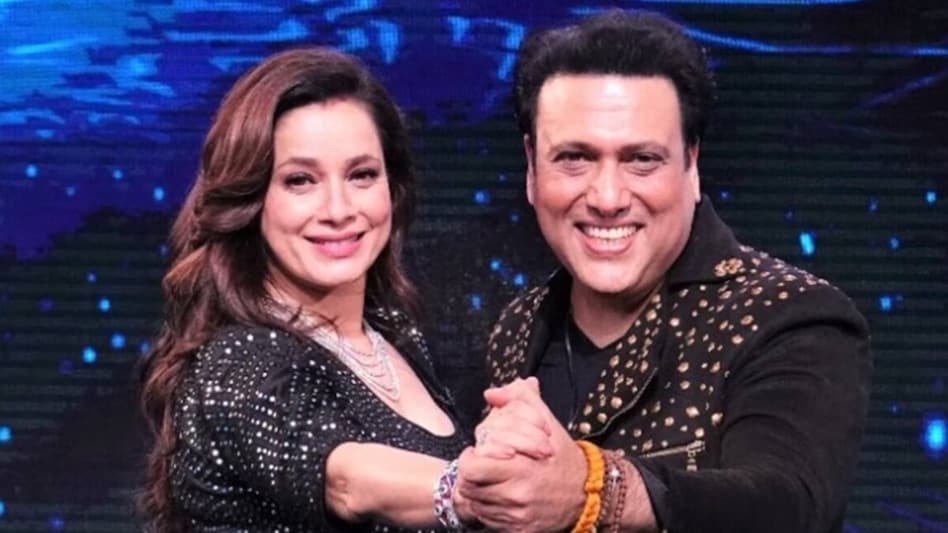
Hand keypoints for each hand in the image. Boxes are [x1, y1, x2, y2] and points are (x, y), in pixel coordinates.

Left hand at [457, 381, 587, 531]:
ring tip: (491, 480)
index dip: (469, 458)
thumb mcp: (547, 422)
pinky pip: (488, 521)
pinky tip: (501, 497)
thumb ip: (520, 400)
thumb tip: (492, 393)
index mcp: (520, 468)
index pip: (471, 468)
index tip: (478, 452)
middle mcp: (516, 496)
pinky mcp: (519, 531)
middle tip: (480, 466)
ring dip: (479, 492)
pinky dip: (490, 509)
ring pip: (476, 505)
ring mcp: (517, 517)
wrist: (589, 493)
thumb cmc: (563, 457)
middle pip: (468, 488)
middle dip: (470, 475)